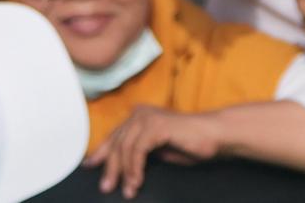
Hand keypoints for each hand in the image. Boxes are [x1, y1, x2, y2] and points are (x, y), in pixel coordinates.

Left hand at [93, 104, 235, 197]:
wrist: (215, 136)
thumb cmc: (190, 145)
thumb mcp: (158, 151)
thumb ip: (140, 152)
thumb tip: (121, 168)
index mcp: (138, 117)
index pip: (114, 137)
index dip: (101, 153)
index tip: (89, 166)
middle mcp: (139, 114)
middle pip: (117, 143)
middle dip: (110, 167)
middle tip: (106, 187)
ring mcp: (147, 117)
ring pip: (125, 148)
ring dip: (124, 172)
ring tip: (127, 190)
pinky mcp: (156, 126)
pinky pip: (138, 150)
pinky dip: (135, 168)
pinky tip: (137, 181)